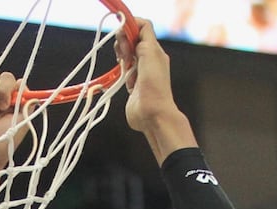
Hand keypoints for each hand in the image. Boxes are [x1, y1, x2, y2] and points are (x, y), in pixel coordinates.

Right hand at [117, 19, 176, 134]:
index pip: (142, 28)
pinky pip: (124, 70)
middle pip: (132, 40)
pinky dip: (121, 70)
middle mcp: (149, 59)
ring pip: (127, 54)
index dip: (130, 26)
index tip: (122, 33)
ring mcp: (141, 72)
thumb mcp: (150, 54)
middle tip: (124, 54)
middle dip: (124, 42)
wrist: (152, 114)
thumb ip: (143, 37)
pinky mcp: (132, 84)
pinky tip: (124, 77)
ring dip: (122, 57)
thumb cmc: (154, 87)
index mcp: (155, 50)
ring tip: (125, 66)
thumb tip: (133, 26)